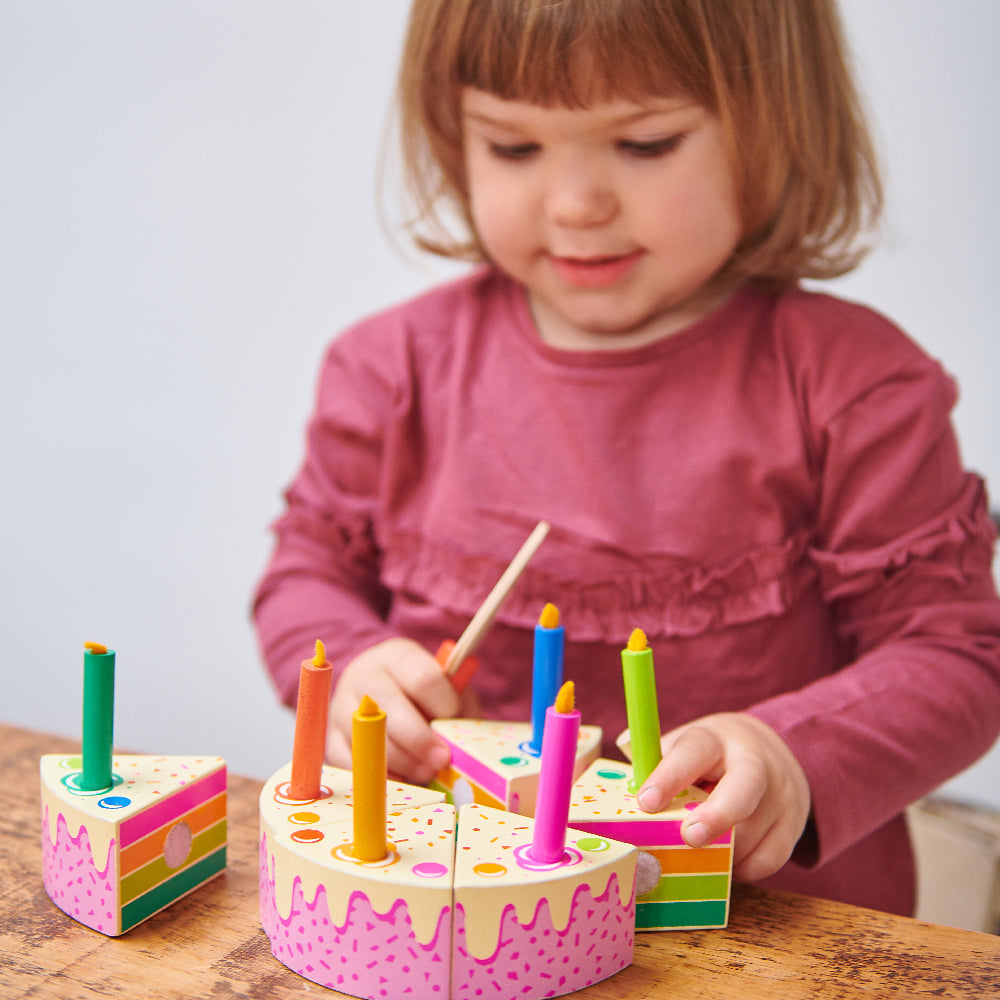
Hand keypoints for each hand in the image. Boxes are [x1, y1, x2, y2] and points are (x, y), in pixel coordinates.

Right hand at [327, 637, 480, 784]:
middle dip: (420, 740)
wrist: (378, 690)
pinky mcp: (332, 739)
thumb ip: (457, 706)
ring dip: (402, 762)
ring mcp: (342, 707)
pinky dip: (379, 776)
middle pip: (390, 709)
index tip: (454, 720)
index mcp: (397, 656)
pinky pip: (352, 763)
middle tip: (442, 760)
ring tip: (426, 772)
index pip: (422, 677)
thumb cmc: (422, 692)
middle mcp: (364, 676)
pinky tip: (402, 779)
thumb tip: (461, 739)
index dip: (443, 703)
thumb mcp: (444, 686)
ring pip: (369, 739)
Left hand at [635, 712, 810, 881]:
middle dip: (716, 816)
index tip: (646, 802)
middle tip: (689, 838)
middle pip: (744, 788)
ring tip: (698, 848)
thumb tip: (625, 771)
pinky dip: (742, 869)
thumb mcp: (686, 745)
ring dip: (721, 852)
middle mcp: (754, 763)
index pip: (693, 753)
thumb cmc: (712, 755)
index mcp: (715, 740)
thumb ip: (655, 760)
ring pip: (753, 834)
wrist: (774, 751)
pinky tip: (726, 859)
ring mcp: (780, 795)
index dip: (668, 777)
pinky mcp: (794, 825)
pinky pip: (768, 860)